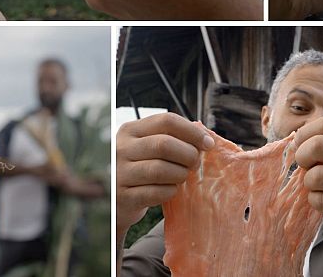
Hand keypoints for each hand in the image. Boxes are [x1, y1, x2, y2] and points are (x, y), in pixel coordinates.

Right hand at [115, 113, 214, 237]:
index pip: (167, 121)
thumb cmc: (140, 169)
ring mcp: (120, 173)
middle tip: (196, 163)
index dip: (192, 131)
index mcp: (130, 130)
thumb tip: (205, 136)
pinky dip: (170, 191)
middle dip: (189, 154)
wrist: (115, 201)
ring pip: (161, 169)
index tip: (208, 143)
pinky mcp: (123, 197)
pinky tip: (171, 190)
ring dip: (180, 174)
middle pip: (165, 144)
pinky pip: (156, 192)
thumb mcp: (147, 147)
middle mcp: (121, 149)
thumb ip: (171, 137)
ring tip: (182, 176)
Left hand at [294, 117, 322, 245]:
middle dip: (302, 157)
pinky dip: (316, 201)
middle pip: (317, 146)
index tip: (300, 146)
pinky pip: (320, 200)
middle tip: (305, 166)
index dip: (305, 133)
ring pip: (315, 176)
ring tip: (319, 187)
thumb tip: (296, 138)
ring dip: (309, 183)